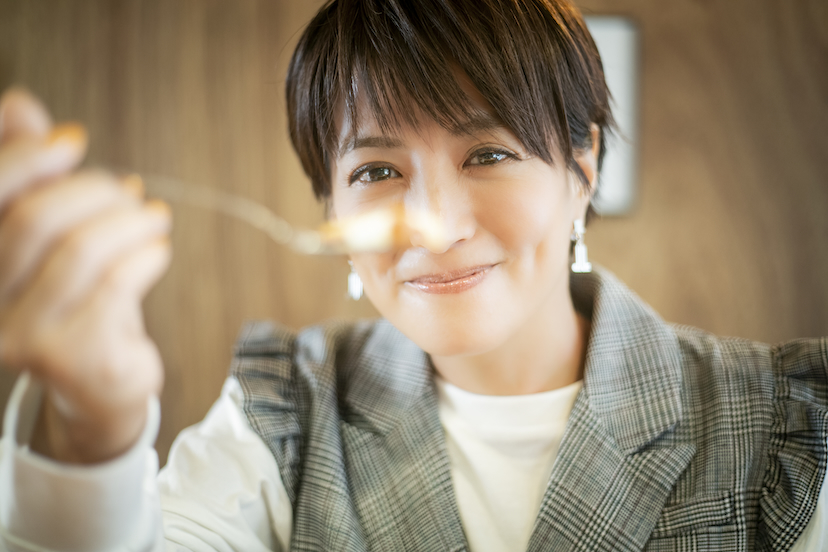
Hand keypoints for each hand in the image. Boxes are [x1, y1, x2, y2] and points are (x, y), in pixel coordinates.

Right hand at [0, 88, 171, 463]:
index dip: (25, 156)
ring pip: (79, 251)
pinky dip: (146, 256)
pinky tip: (157, 251)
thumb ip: (30, 173)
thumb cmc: (73, 296)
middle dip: (92, 191)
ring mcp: (15, 337)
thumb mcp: (50, 233)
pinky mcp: (65, 358)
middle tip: (128, 193)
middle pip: (33, 220)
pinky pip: (115, 285)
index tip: (74, 139)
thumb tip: (20, 104)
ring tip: (153, 218)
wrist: (97, 380)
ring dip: (129, 222)